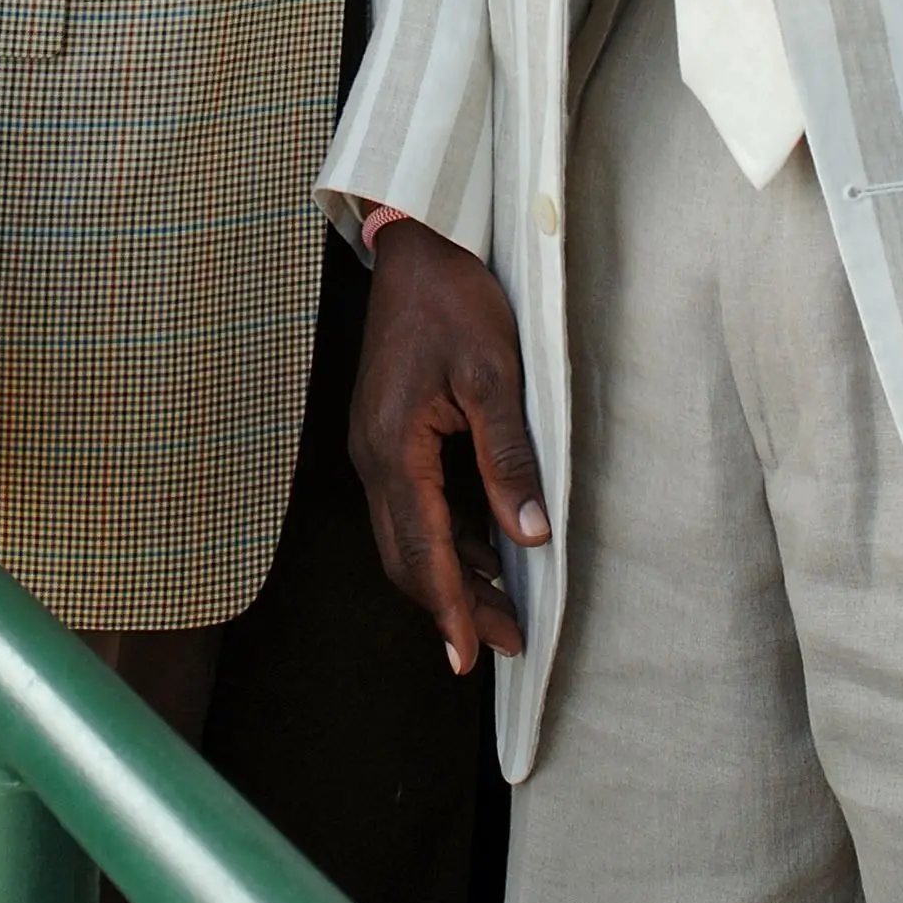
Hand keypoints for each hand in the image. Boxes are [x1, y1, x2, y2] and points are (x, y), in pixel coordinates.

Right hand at [349, 218, 548, 674]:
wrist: (416, 244)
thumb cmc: (454, 300)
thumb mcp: (493, 375)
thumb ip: (507, 457)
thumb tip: (531, 534)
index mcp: (393, 447)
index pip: (422, 549)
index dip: (450, 608)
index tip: (472, 658)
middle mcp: (372, 455)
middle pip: (406, 554)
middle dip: (452, 605)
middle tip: (502, 643)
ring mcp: (373, 444)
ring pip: (405, 534)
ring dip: (449, 575)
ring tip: (500, 609)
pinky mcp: (384, 431)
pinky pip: (409, 504)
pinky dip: (443, 537)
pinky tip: (481, 550)